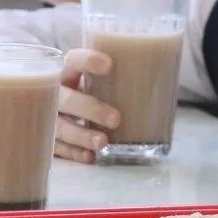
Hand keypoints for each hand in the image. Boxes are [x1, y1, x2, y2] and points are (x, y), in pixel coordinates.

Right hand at [54, 49, 119, 163]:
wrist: (52, 101)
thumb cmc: (87, 87)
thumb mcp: (98, 77)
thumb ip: (121, 75)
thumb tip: (169, 77)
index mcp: (68, 71)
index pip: (73, 60)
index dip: (88, 61)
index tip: (110, 65)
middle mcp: (55, 92)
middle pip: (65, 98)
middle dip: (90, 109)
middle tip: (116, 118)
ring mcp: (48, 117)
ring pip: (59, 126)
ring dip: (81, 135)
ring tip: (103, 143)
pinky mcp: (47, 138)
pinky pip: (57, 148)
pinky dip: (74, 153)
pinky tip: (91, 156)